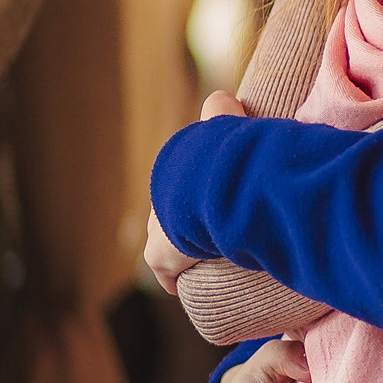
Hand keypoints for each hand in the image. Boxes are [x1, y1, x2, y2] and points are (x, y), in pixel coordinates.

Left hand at [142, 91, 250, 293]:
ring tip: (205, 264)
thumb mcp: (220, 128)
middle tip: (207, 239)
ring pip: (168, 248)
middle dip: (181, 228)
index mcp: (174, 179)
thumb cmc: (217, 161)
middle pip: (167, 221)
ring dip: (181, 255)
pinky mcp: (162, 258)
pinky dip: (175, 279)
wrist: (202, 188)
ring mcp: (159, 233)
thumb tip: (223, 95)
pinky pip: (167, 274)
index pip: (177, 190)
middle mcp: (161, 205)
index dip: (189, 199)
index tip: (202, 207)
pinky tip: (183, 287)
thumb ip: (222, 111)